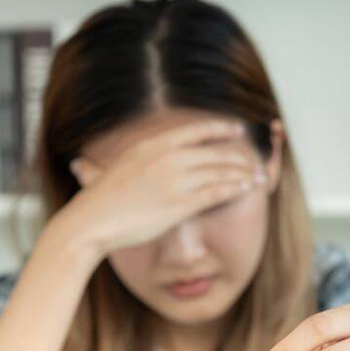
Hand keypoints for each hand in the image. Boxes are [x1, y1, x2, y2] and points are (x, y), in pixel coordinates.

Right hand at [44, 119, 264, 268]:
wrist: (92, 221)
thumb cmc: (99, 200)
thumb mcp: (114, 168)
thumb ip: (128, 162)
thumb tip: (102, 160)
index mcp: (153, 145)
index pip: (196, 130)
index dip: (221, 129)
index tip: (237, 131)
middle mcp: (167, 158)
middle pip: (214, 152)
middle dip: (239, 156)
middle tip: (254, 161)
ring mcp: (175, 180)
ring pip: (219, 171)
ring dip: (242, 173)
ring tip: (256, 176)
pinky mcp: (180, 204)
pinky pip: (216, 192)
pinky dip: (235, 189)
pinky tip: (245, 189)